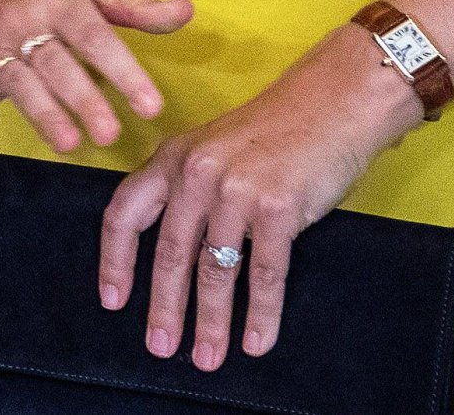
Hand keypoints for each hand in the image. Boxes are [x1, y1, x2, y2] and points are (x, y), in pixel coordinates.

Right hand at [0, 0, 194, 164]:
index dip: (125, 71)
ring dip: (43, 115)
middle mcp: (26, 24)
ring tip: (69, 144)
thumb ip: (137, 6)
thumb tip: (186, 11)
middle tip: (111, 134)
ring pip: (21, 86)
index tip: (152, 105)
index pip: (97, 38)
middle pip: (58, 66)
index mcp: (60, 0)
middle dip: (84, 101)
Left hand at [96, 21, 422, 371]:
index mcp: (177, 154)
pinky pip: (264, 275)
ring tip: (208, 356)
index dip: (114, 260)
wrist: (339, 97)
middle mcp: (198, 170)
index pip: (125, 211)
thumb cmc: (281, 126)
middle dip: (165, 307)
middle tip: (161, 346)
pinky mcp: (278, 206)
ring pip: (214, 270)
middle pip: (170, 252)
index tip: (114, 300)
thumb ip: (192, 187)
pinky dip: (261, 315)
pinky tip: (258, 340)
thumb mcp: (219, 146)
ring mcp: (237, 188)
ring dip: (212, 322)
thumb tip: (175, 258)